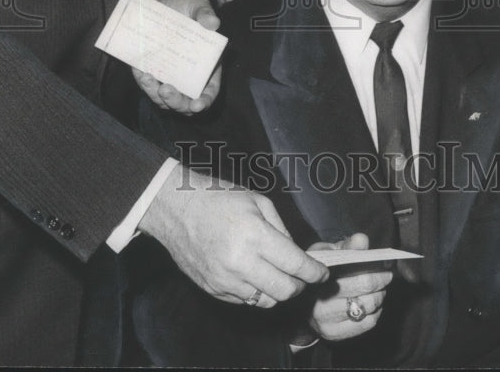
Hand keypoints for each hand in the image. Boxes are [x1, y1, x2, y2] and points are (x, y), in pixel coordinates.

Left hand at [133, 0, 221, 113]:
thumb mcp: (197, 6)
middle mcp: (188, 76)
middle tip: (167, 91)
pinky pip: (148, 85)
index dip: (205, 101)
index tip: (197, 105)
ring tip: (148, 79)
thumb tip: (213, 23)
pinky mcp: (151, 71)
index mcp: (207, 65)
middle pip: (185, 102)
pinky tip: (142, 73)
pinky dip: (145, 84)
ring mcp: (168, 76)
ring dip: (157, 96)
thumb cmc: (184, 7)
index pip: (209, 91)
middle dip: (176, 103)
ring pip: (164, 99)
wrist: (160, 4)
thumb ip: (205, 13)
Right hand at [139, 170, 327, 306]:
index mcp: (255, 236)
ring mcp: (225, 280)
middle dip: (300, 285)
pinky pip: (245, 300)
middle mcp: (240, 263)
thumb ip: (281, 230)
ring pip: (265, 301)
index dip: (315, 273)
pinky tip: (255, 274)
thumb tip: (295, 254)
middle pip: (284, 291)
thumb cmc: (219, 197)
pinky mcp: (212, 289)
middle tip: (303, 275)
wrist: (177, 209)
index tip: (323, 274)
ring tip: (278, 274)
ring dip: (277, 290)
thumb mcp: (258, 201)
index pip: (295, 265)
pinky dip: (257, 291)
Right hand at [307, 233, 392, 341]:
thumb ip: (346, 246)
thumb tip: (362, 239)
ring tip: (379, 288)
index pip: (357, 275)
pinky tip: (371, 302)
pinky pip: (366, 323)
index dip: (376, 269)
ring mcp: (327, 322)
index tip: (384, 263)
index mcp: (319, 280)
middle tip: (387, 274)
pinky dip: (375, 311)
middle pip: (365, 290)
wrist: (300, 304)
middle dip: (381, 280)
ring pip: (368, 307)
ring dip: (379, 296)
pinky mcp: (334, 335)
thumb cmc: (319, 272)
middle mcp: (320, 304)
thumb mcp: (327, 253)